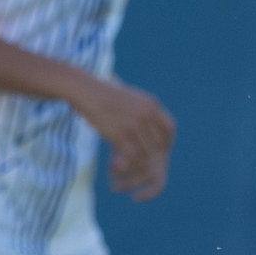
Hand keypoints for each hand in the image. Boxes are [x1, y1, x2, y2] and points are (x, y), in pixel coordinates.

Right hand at [75, 76, 175, 199]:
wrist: (86, 90)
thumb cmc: (106, 93)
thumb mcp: (133, 96)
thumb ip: (145, 109)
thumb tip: (154, 119)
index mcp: (152, 104)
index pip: (169, 128)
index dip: (167, 141)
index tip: (161, 148)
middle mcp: (147, 114)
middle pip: (160, 142)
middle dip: (155, 153)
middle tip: (147, 160)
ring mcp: (134, 124)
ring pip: (146, 151)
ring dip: (141, 160)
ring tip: (134, 164)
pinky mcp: (120, 133)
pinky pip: (132, 154)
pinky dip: (130, 162)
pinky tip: (123, 164)